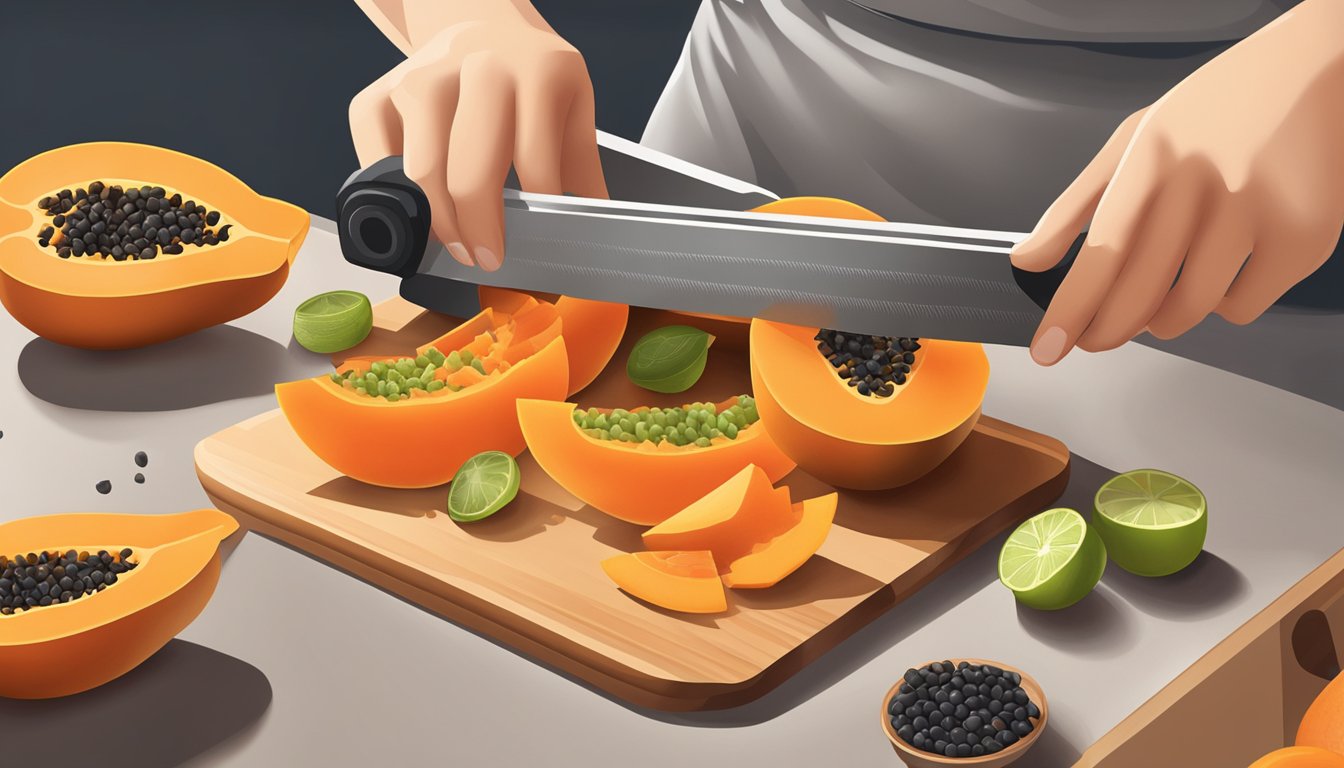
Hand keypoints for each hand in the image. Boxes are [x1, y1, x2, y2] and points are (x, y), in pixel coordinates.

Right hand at [348, 9, 605, 270]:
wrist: (477, 23)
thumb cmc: (527, 75)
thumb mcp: (572, 106)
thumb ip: (582, 165)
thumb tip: (591, 228)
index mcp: (537, 72)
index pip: (536, 162)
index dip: (535, 216)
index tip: (529, 244)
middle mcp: (477, 67)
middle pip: (470, 172)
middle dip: (478, 229)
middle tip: (485, 258)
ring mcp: (422, 77)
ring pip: (421, 172)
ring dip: (438, 222)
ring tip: (457, 242)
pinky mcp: (380, 92)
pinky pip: (376, 159)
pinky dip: (392, 194)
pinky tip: (421, 207)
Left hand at [1011, 0, 1343, 364]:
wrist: (1317, 69)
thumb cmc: (1218, 108)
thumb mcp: (1136, 139)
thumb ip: (1076, 204)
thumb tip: (1027, 260)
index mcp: (1153, 156)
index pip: (1102, 252)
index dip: (1071, 310)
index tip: (1048, 347)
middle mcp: (1204, 182)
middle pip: (1140, 292)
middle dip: (1107, 330)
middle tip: (1095, 338)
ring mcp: (1258, 210)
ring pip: (1190, 310)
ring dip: (1165, 318)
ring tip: (1164, 292)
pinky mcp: (1305, 236)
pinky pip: (1243, 307)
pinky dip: (1225, 303)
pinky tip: (1224, 268)